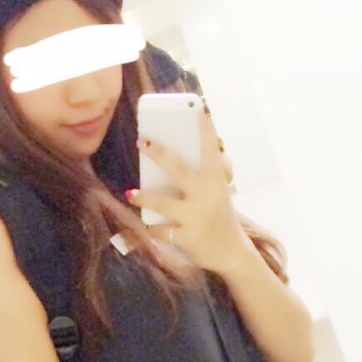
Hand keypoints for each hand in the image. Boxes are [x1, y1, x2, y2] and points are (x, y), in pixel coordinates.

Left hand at [128, 106, 249, 275]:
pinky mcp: (187, 238)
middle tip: (141, 141)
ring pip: (162, 204)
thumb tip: (167, 160)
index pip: (211, 150)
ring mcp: (196, 217)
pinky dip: (153, 228)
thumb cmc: (218, 215)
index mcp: (216, 181)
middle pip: (178, 169)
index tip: (200, 109)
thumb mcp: (217, 193)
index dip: (206, 129)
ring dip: (143, 198)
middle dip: (158, 154)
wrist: (231, 252)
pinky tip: (148, 225)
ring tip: (130, 193)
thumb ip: (202, 176)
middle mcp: (206, 196)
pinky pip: (161, 231)